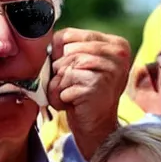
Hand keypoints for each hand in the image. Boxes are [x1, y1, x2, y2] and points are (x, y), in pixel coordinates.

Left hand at [48, 28, 130, 159]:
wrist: (96, 126)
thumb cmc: (85, 94)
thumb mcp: (82, 65)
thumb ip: (69, 48)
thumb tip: (43, 43)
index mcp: (115, 44)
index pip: (68, 35)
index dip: (56, 53)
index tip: (64, 69)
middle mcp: (117, 54)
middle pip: (66, 51)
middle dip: (58, 71)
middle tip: (69, 86)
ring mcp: (109, 70)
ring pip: (64, 67)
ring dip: (59, 85)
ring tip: (70, 95)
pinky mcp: (97, 86)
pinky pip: (63, 85)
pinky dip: (60, 97)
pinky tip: (72, 104)